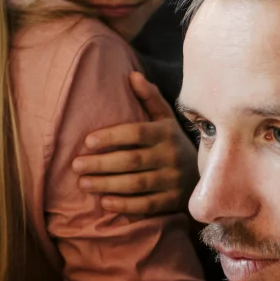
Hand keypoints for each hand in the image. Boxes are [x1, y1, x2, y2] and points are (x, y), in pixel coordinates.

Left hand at [72, 72, 198, 215]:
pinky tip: (104, 203)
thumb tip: (132, 75)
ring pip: (137, 184)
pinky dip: (125, 205)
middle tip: (76, 165)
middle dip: (101, 163)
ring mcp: (172, 181)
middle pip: (132, 160)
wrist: (203, 176)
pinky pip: (147, 205)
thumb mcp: (166, 119)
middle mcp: (170, 156)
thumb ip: (150, 98)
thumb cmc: (173, 143)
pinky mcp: (171, 202)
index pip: (136, 133)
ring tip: (83, 184)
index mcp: (165, 133)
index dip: (111, 136)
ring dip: (107, 184)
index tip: (87, 141)